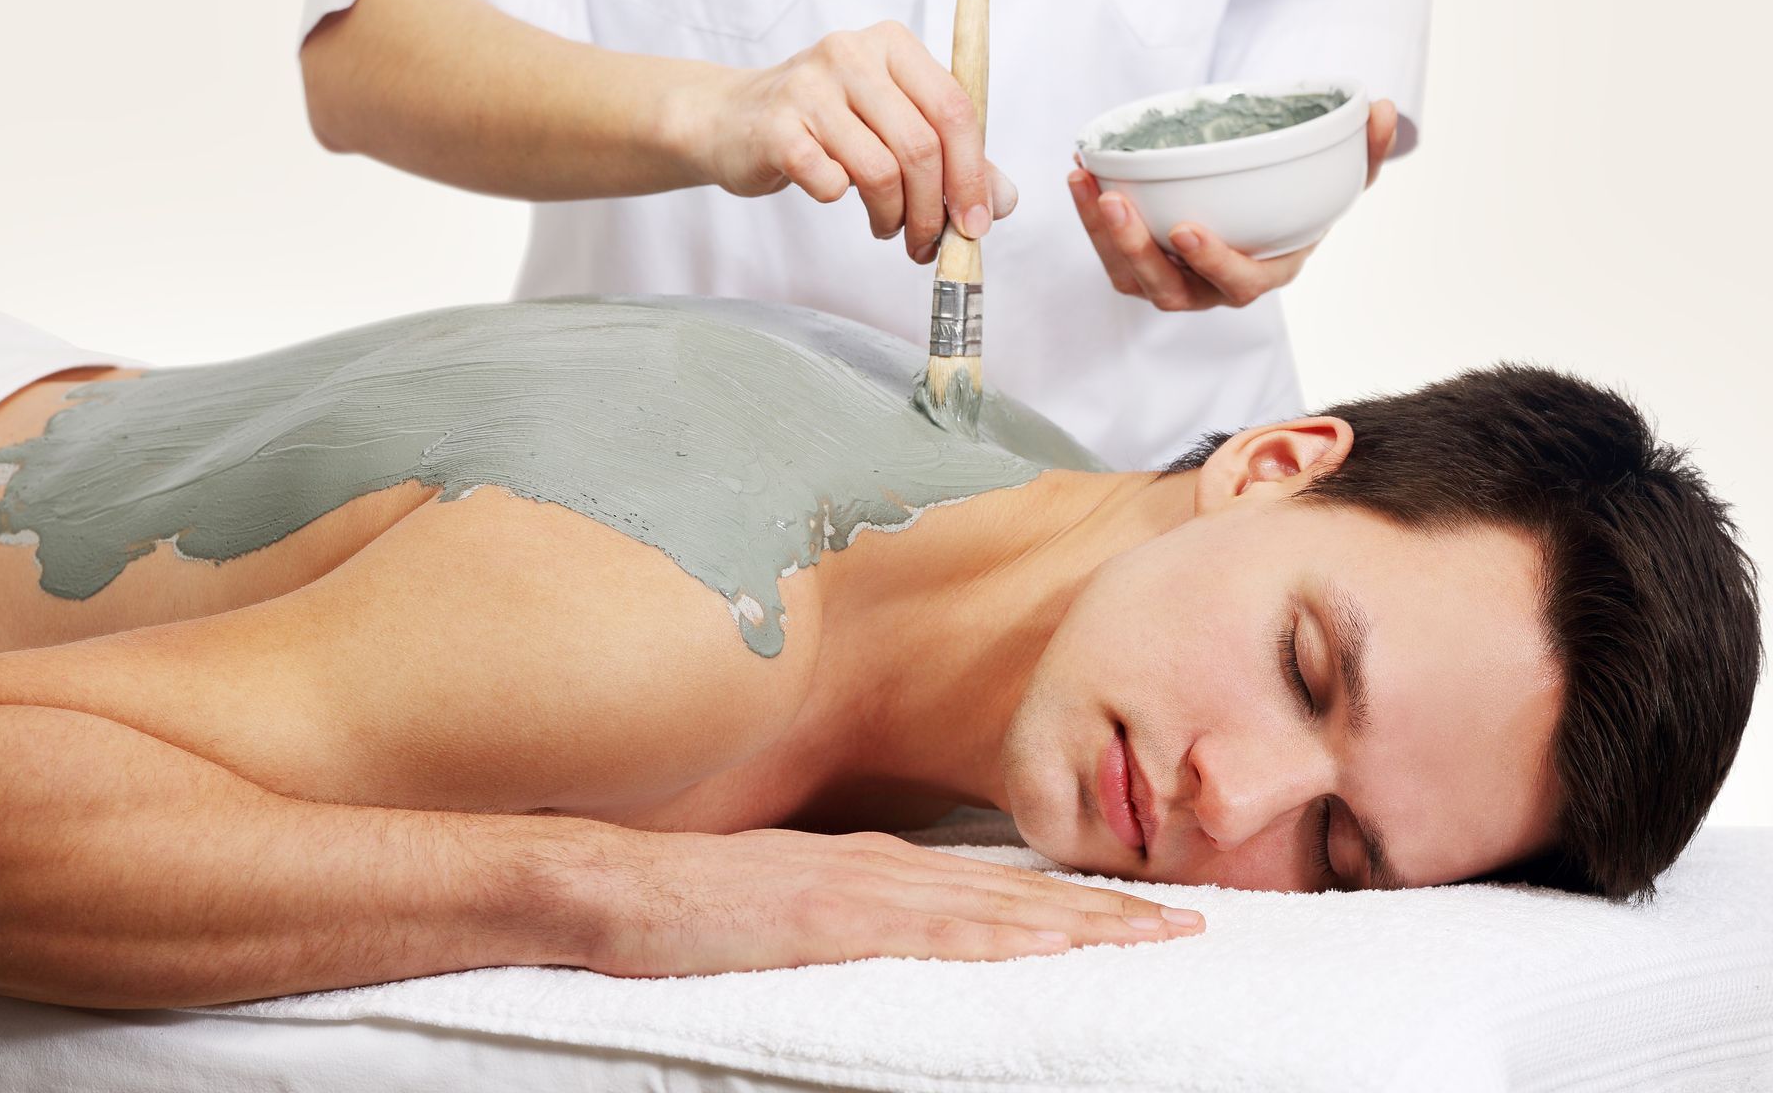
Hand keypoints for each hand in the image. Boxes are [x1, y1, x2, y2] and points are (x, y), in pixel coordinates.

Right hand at [583, 826, 1202, 977]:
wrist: (617, 887)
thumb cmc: (691, 905)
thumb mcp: (789, 902)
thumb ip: (851, 912)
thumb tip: (903, 935)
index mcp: (877, 864)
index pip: (996, 887)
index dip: (1075, 902)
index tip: (1140, 913)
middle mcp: (886, 867)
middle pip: (1018, 893)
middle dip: (1109, 910)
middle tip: (1191, 921)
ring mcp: (862, 889)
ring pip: (997, 906)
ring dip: (1084, 922)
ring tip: (1156, 935)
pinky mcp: (832, 918)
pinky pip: (933, 930)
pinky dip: (1003, 936)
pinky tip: (1052, 944)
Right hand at [686, 22, 1017, 261]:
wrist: (731, 120)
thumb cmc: (824, 124)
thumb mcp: (891, 124)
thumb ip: (951, 157)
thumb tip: (1001, 202)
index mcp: (893, 44)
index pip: (955, 108)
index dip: (973, 173)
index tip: (978, 222)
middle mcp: (852, 53)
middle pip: (921, 146)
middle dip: (933, 209)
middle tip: (927, 242)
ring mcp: (810, 87)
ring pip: (880, 171)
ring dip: (892, 216)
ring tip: (886, 226)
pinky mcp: (777, 128)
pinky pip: (831, 182)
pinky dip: (841, 201)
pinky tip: (835, 194)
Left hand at [1069, 97, 1400, 310]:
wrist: (1263, 215)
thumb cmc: (1300, 201)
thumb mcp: (1340, 177)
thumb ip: (1366, 150)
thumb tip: (1386, 108)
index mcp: (1265, 272)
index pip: (1239, 284)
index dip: (1214, 263)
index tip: (1189, 229)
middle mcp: (1214, 288)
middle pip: (1169, 290)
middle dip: (1137, 250)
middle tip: (1115, 202)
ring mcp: (1175, 281)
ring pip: (1131, 277)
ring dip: (1102, 236)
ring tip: (1087, 182)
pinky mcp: (1143, 266)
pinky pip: (1111, 256)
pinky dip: (1090, 220)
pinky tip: (1081, 173)